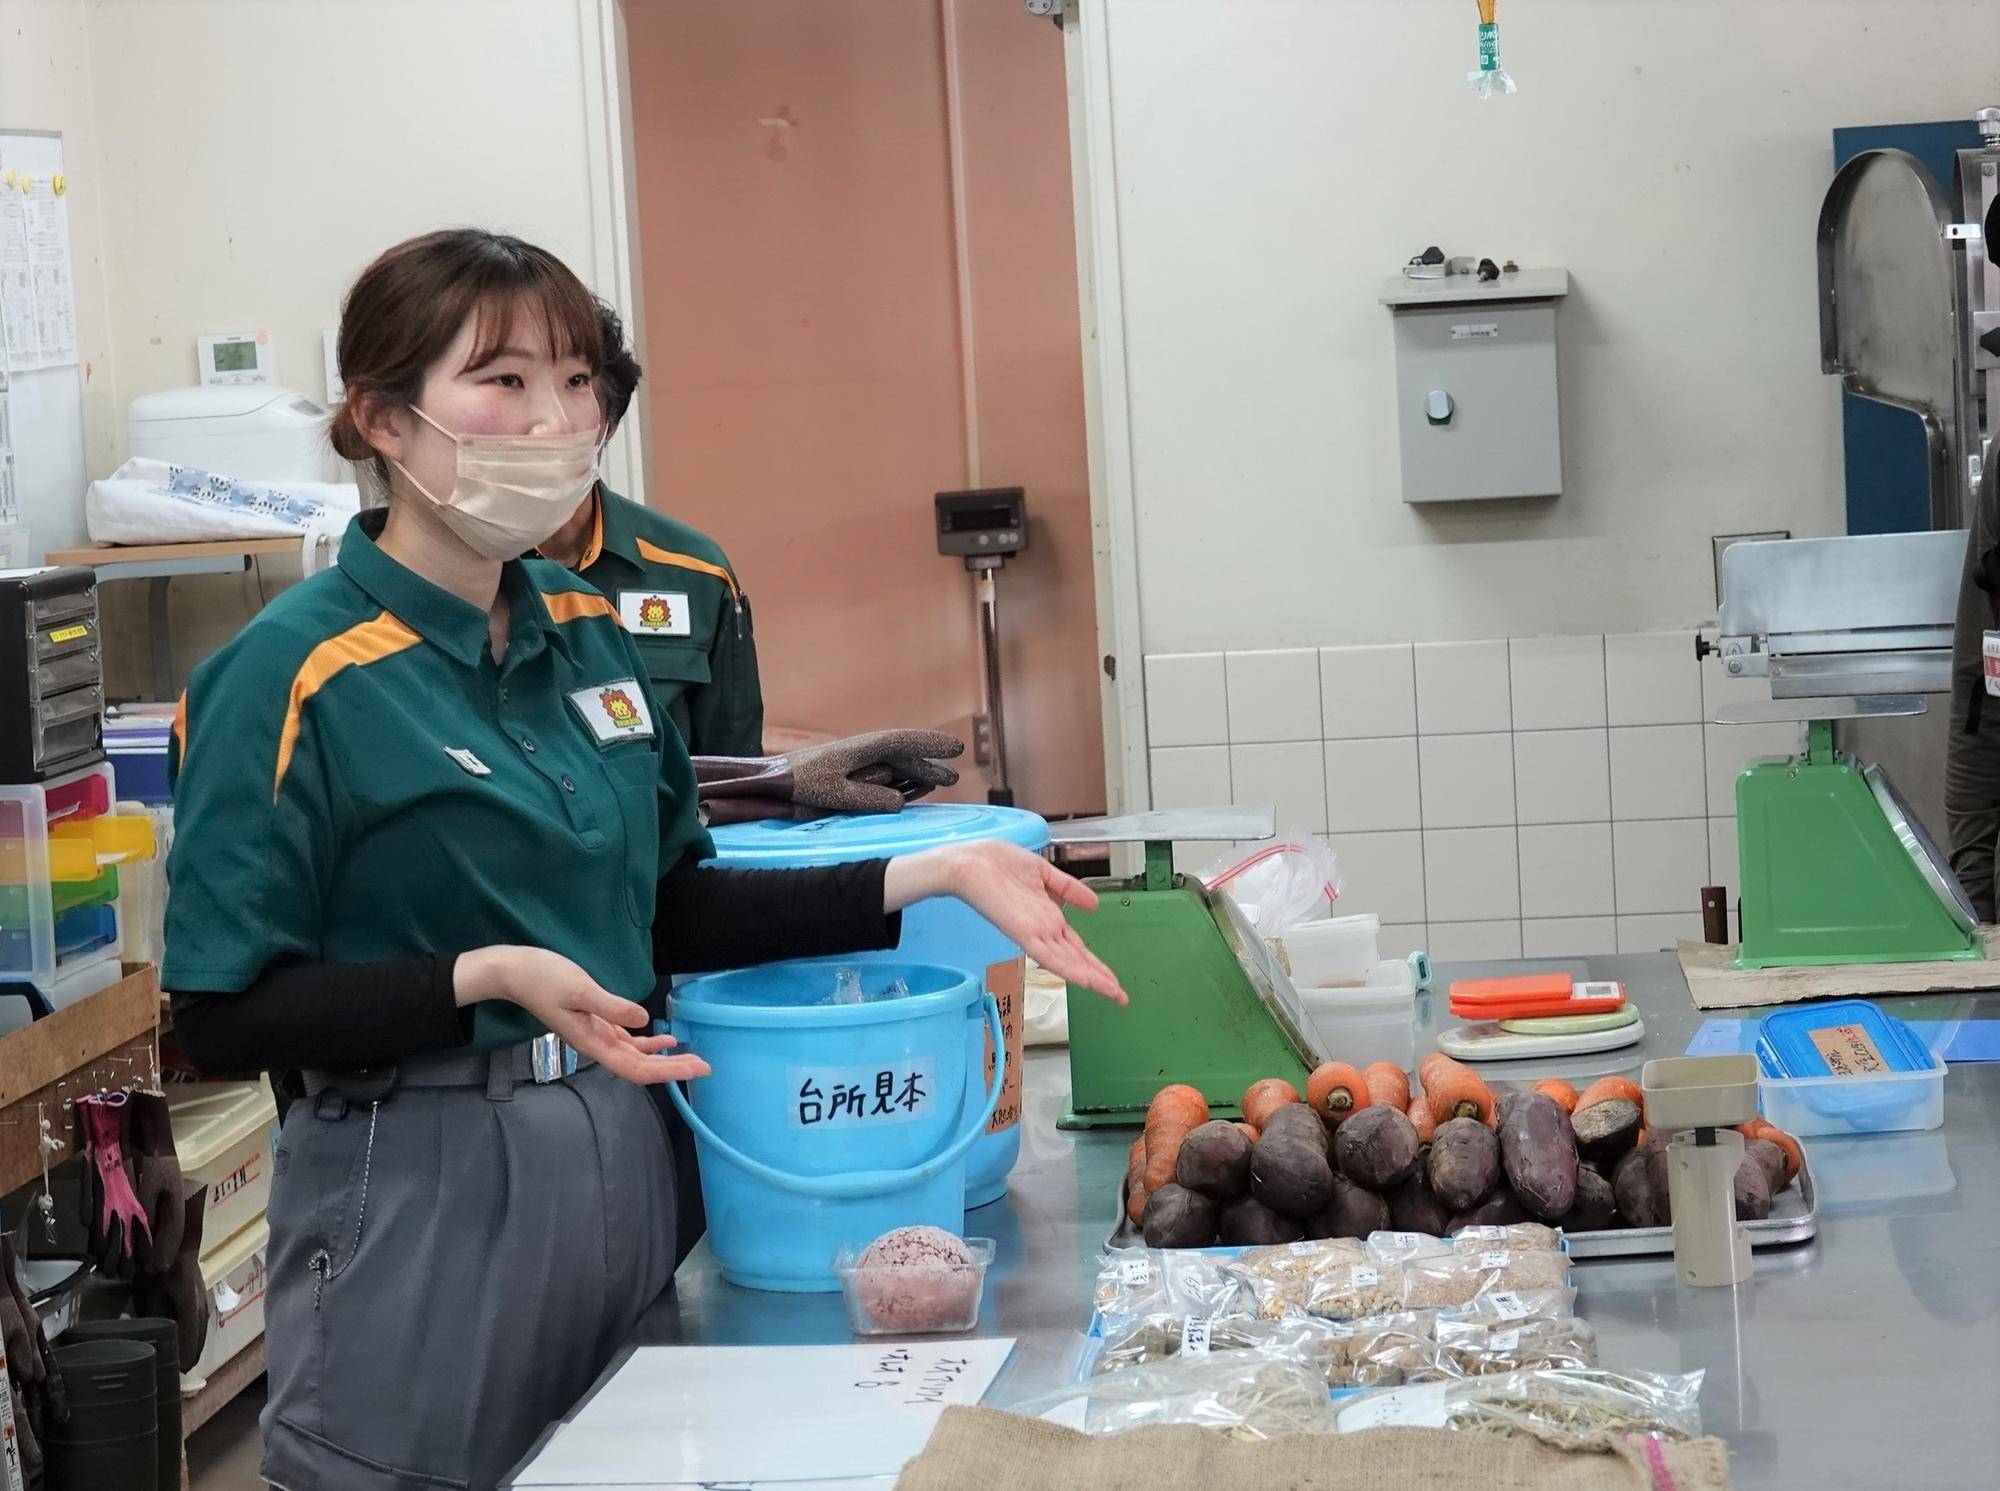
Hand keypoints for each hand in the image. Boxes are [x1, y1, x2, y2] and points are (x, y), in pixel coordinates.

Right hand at [454, 946, 712, 1085]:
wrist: (513, 971)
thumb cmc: (543, 978)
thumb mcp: (579, 989)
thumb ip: (610, 1006)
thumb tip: (643, 1022)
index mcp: (592, 1041)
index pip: (634, 1067)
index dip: (665, 1071)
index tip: (694, 1068)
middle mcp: (596, 1044)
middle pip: (639, 1066)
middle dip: (672, 1068)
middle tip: (706, 1066)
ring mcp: (595, 1033)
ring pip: (635, 1055)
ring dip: (664, 1058)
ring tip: (692, 1057)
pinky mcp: (594, 1021)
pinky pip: (626, 1040)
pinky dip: (648, 1042)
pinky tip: (664, 1039)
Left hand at [887, 842, 1128, 1004]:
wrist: (970, 862)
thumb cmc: (999, 864)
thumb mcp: (1042, 873)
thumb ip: (1067, 889)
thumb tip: (1094, 904)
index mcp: (1049, 918)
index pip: (1077, 947)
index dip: (1096, 964)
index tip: (1115, 981)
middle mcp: (1044, 930)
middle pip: (1077, 960)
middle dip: (1100, 979)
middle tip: (1122, 998)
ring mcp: (1034, 933)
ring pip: (1067, 962)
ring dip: (1090, 978)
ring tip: (1112, 993)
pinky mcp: (1022, 932)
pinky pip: (1047, 955)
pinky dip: (1066, 967)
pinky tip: (1083, 979)